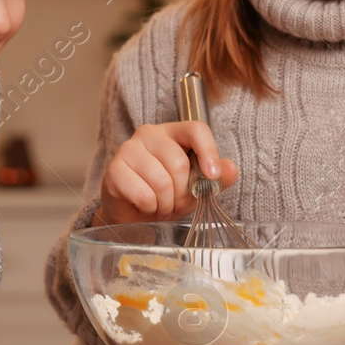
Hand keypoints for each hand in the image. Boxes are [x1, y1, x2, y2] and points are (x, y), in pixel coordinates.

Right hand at [95, 121, 239, 225]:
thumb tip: (231, 169)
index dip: (208, 151)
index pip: (196, 129)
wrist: (132, 215)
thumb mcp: (195, 188)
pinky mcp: (114, 170)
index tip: (212, 176)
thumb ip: (215, 178)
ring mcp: (128, 149)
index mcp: (172, 132)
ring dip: (166, 203)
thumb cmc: (164, 195)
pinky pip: (143, 194)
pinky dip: (150, 207)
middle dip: (182, 193)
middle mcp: (148, 134)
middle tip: (176, 203)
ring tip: (161, 205)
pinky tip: (145, 206)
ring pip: (161, 181)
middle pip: (178, 162)